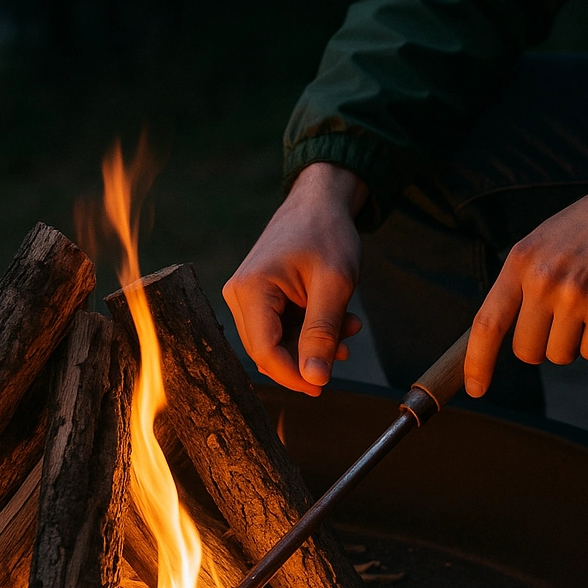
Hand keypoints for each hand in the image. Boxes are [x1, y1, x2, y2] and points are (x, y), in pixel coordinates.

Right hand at [224, 162, 367, 395]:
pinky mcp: (258, 298)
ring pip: (276, 342)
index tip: (323, 386)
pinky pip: (280, 329)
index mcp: (250, 290)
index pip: (264, 352)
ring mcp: (246, 296)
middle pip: (267, 351)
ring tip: (348, 328)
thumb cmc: (327, 233)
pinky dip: (308, 332)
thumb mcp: (334, 284)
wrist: (320, 201)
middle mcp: (238, 295)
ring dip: (313, 344)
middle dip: (307, 358)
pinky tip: (337, 321)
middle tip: (345, 348)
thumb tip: (314, 379)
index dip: (293, 376)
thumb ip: (322, 333)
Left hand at [464, 155, 587, 395]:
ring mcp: (575, 296)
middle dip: (542, 346)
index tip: (476, 389)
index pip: (487, 323)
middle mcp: (542, 281)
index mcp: (519, 263)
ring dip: (574, 342)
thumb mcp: (539, 244)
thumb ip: (518, 284)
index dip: (477, 362)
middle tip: (561, 319)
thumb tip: (498, 334)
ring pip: (560, 355)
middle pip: (527, 352)